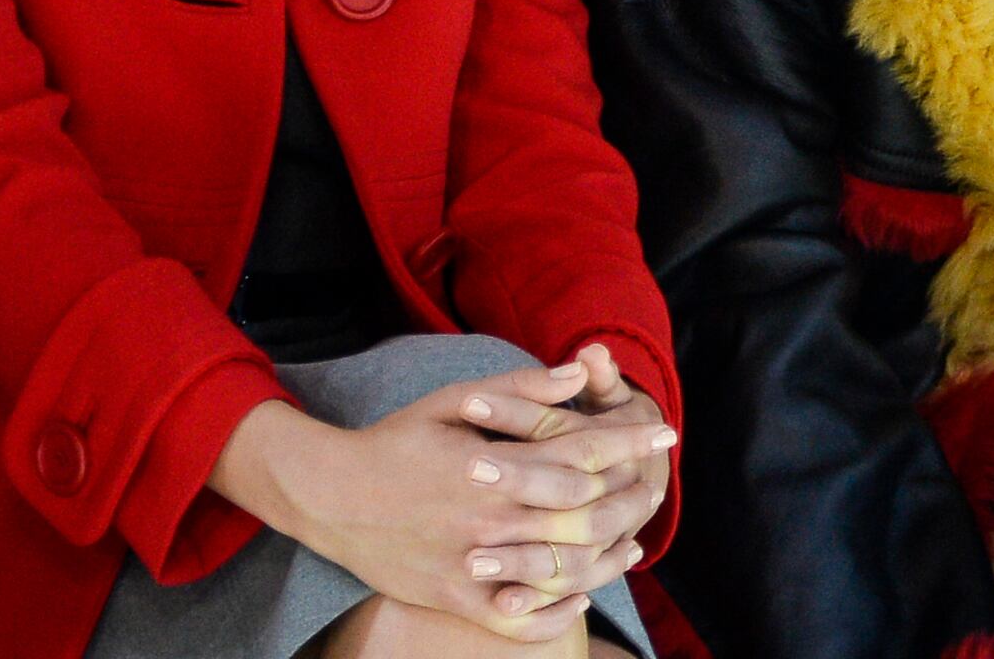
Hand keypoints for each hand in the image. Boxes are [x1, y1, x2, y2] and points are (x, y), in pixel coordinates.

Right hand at [214, 357, 676, 644]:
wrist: (330, 494)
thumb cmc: (396, 439)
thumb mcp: (453, 399)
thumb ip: (521, 390)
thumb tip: (579, 374)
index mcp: (494, 463)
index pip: (582, 450)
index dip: (629, 441)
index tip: (664, 434)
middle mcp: (491, 514)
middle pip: (582, 511)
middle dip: (628, 497)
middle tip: (653, 489)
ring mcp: (474, 562)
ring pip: (559, 567)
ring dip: (604, 556)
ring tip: (631, 544)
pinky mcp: (454, 597)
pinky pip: (515, 618)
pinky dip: (553, 612)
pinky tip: (578, 596)